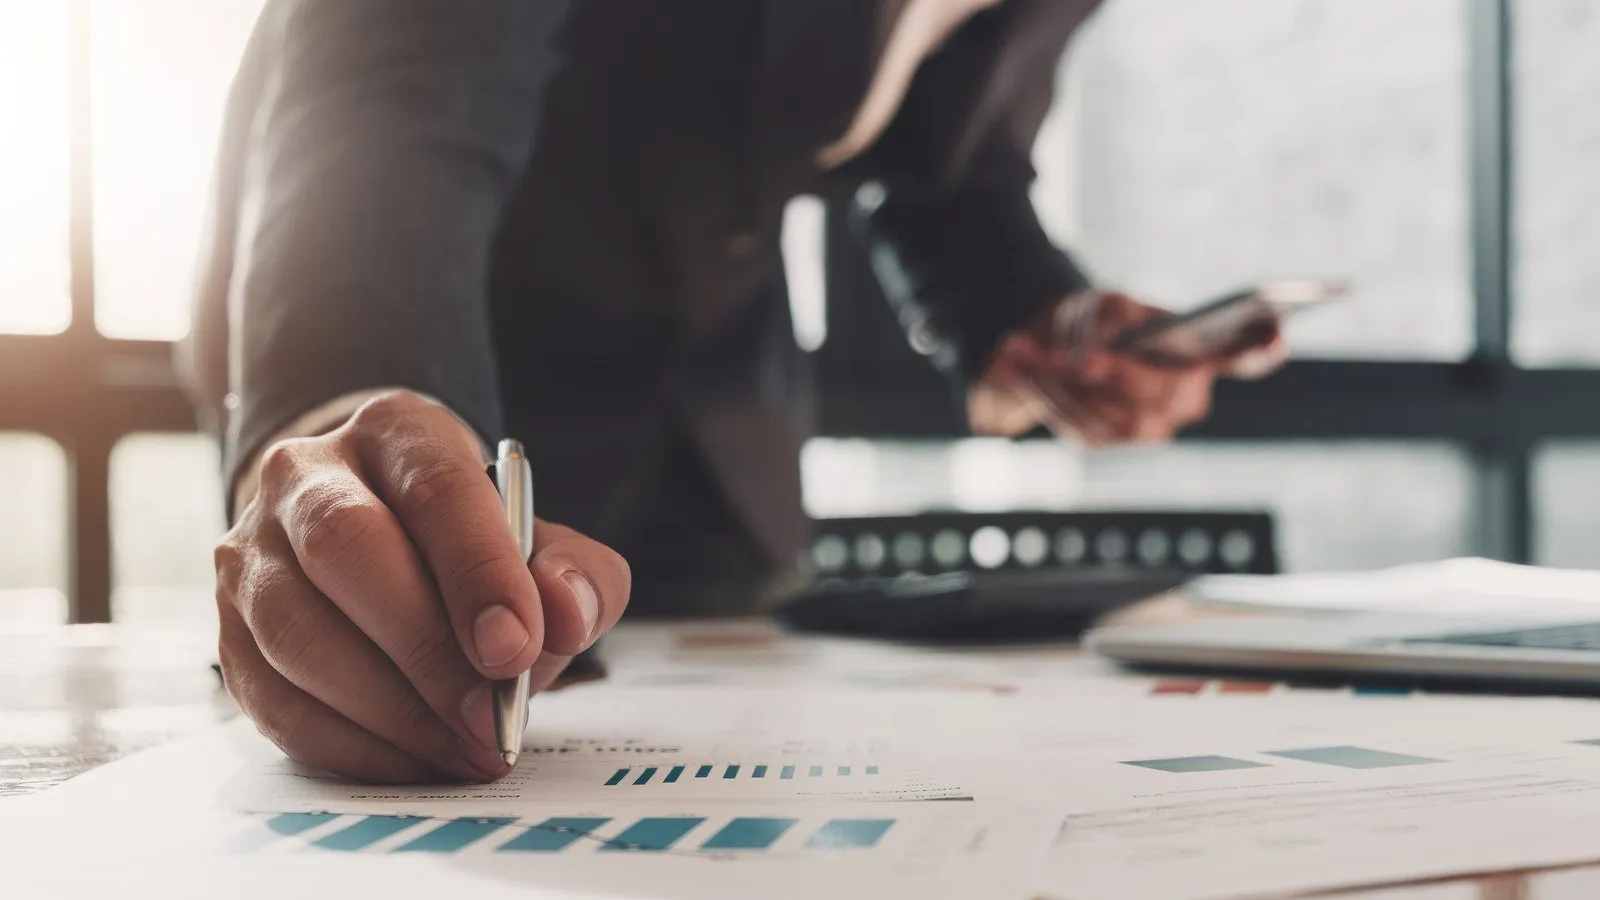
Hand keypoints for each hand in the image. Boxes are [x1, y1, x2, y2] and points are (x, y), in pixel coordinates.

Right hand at [215, 390, 630, 782]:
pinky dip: (352, 745)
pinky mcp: (228, 631)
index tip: (515, 647)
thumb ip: (578, 576)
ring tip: (465, 748)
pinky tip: (415, 759)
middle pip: (346, 549)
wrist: (386, 545)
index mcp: (397, 433)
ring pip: (297, 632)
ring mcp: (253, 552)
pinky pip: (275, 700)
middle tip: (490, 717)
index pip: (435, 488)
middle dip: (426, 648)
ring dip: (391, 710)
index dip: (477, 570)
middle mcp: (307, 476)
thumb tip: (563, 613)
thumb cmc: (472, 551)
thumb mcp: (545, 547)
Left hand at [968, 291, 1285, 443]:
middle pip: (1158, 394)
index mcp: (1201, 357)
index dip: (1262, 348)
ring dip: (1056, 378)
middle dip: (1112, 374)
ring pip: (1105, 413)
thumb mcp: (1110, 304)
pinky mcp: (1103, 440)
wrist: (1060, 346)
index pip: (1247, 356)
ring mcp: (1145, 428)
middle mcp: (1184, 400)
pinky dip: (1040, 389)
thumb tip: (1093, 354)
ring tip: (1019, 346)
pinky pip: (1073, 421)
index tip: (1275, 330)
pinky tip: (1015, 359)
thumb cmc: (1100, 321)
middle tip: (1077, 356)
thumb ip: (1112, 322)